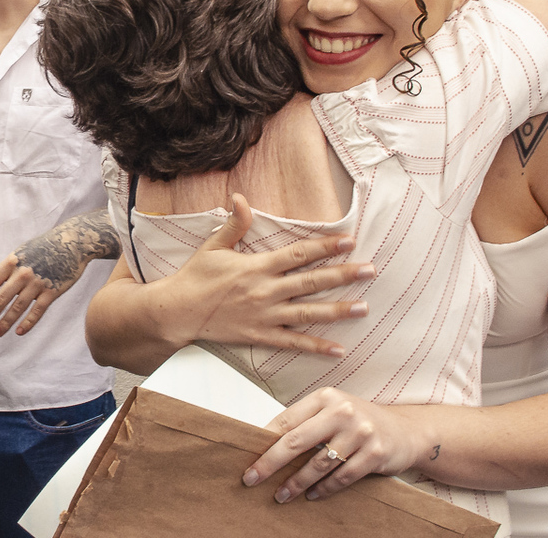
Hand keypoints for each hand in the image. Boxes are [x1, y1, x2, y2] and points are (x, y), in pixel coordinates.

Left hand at [0, 209, 117, 336]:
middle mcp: (23, 273)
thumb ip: (6, 266)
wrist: (72, 242)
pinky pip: (37, 311)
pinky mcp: (53, 291)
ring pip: (17, 308)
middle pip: (1, 298)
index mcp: (12, 262)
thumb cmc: (44, 246)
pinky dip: (27, 323)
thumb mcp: (22, 251)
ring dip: (5, 322)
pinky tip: (19, 332)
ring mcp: (38, 283)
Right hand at [171, 194, 373, 356]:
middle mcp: (265, 291)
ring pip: (308, 313)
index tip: (348, 241)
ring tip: (364, 307)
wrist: (178, 312)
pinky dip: (315, 347)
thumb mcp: (213, 247)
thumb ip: (234, 224)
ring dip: (338, 310)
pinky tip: (338, 350)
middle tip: (370, 270)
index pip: (298, 254)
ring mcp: (265, 315)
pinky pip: (292, 342)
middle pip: (311, 282)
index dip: (325, 247)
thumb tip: (241, 197)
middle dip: (343, 275)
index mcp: (257, 267)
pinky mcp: (260, 335)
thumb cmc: (195, 278)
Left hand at [243, 387, 426, 502]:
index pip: (286, 420)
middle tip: (251, 479)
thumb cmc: (358, 421)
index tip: (247, 457)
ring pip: (318, 463)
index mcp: (325, 397)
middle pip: (296, 441)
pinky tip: (312, 495)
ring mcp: (360, 432)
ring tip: (281, 494)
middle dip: (270, 462)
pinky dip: (324, 489)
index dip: (264, 441)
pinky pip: (342, 477)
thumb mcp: (332, 411)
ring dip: (296, 482)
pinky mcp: (375, 454)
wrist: (406, 431)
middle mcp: (342, 411)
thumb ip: (305, 422)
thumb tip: (265, 442)